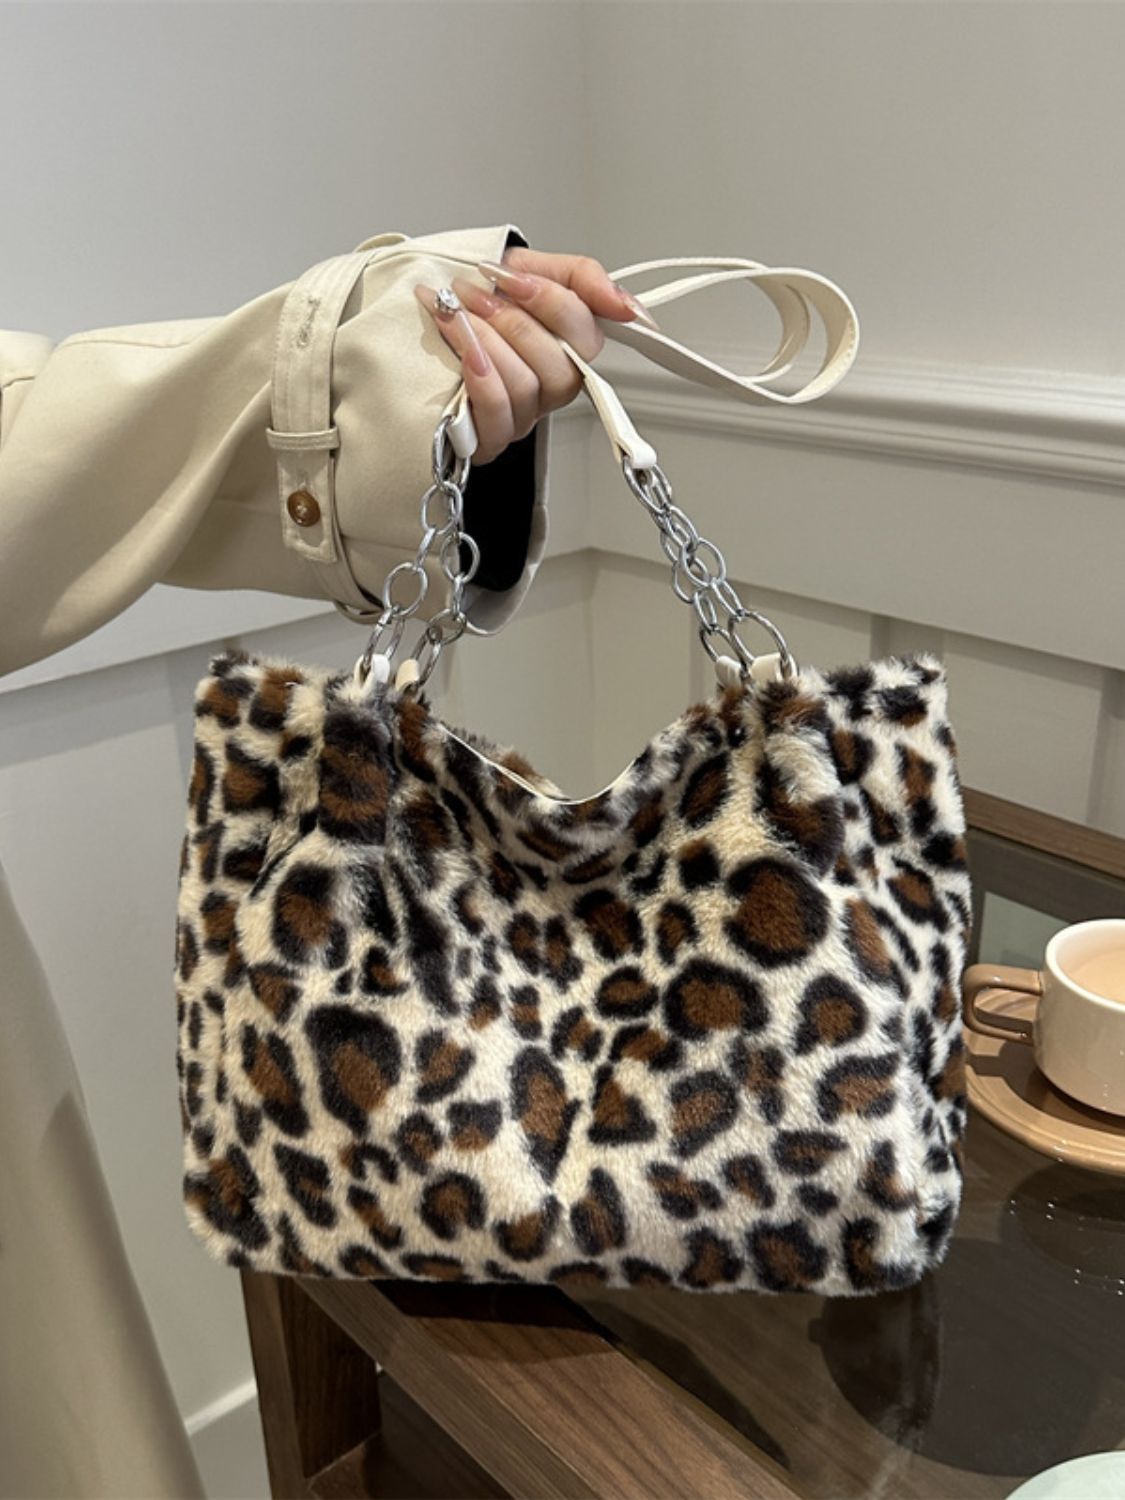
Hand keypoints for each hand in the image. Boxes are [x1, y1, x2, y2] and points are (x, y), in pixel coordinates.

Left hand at [413, 247, 658, 465]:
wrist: (433, 309)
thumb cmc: (482, 296)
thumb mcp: (535, 268)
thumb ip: (585, 278)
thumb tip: (625, 306)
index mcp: (573, 350)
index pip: (587, 336)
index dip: (552, 304)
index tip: (512, 277)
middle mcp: (552, 389)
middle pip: (561, 369)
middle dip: (512, 322)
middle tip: (472, 294)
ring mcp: (524, 415)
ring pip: (527, 387)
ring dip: (486, 342)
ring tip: (453, 312)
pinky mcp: (489, 437)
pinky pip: (497, 415)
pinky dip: (479, 377)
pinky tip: (460, 348)